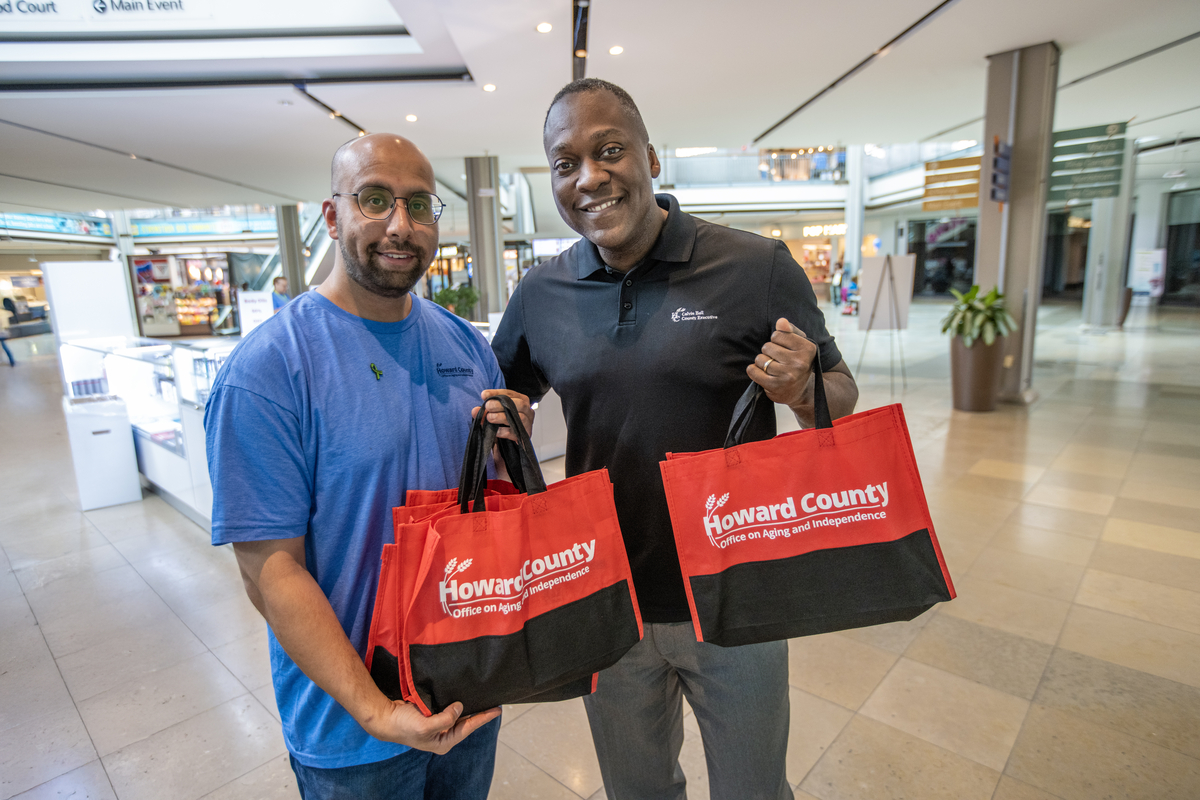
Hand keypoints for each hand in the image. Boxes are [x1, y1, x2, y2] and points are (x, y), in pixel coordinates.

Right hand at [363, 698, 500, 754]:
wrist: (385, 717)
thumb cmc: (403, 725)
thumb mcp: (425, 726)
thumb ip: (445, 719)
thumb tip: (460, 707)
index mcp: (443, 741)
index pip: (468, 728)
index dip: (483, 718)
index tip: (497, 710)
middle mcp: (443, 734)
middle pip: (466, 722)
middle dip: (479, 713)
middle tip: (494, 702)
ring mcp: (438, 724)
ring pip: (458, 714)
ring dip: (468, 706)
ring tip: (483, 697)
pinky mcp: (432, 714)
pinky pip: (449, 708)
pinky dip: (457, 702)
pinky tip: (464, 695)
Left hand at [473, 389, 534, 441]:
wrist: (511, 442)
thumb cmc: (505, 424)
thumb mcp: (495, 414)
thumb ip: (486, 411)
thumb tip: (475, 411)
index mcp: (521, 400)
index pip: (510, 393)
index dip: (497, 393)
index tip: (484, 395)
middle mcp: (527, 411)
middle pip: (518, 404)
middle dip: (501, 404)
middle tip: (487, 406)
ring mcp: (527, 423)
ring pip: (519, 417)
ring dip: (502, 417)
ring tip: (489, 418)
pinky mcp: (524, 436)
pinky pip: (515, 432)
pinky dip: (504, 431)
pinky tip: (495, 431)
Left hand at [747, 318, 817, 410]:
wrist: (802, 391)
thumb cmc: (798, 362)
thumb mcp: (799, 345)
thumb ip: (790, 331)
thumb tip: (781, 321)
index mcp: (807, 348)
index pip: (778, 335)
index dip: (777, 340)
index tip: (783, 348)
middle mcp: (799, 362)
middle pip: (767, 346)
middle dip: (769, 351)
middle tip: (777, 359)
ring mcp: (787, 375)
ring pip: (760, 359)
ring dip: (761, 362)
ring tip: (771, 367)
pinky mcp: (775, 385)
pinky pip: (753, 371)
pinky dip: (753, 370)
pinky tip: (761, 373)